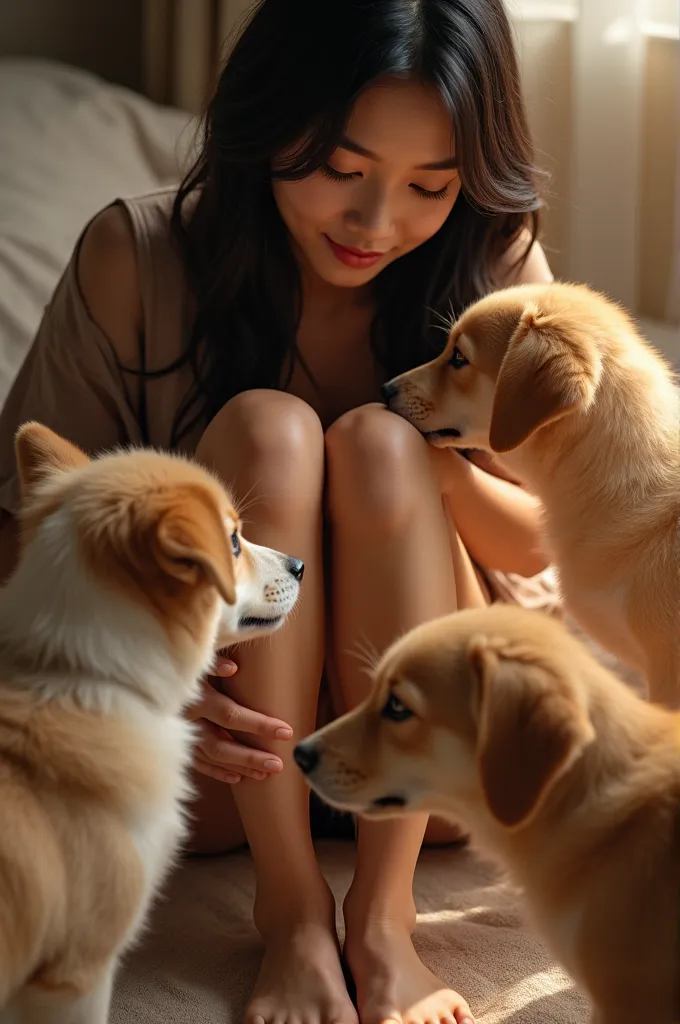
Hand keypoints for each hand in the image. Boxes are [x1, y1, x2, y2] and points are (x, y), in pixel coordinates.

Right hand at [186, 655, 293, 783]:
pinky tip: (236, 777)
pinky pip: (196, 761)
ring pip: (211, 757)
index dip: (259, 725)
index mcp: (195, 698)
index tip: (286, 732)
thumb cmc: (175, 656)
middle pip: (222, 745)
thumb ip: (212, 661)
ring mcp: (178, 732)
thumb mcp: (193, 653)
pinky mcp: (174, 739)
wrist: (145, 667)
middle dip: (251, 757)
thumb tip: (233, 668)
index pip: (231, 716)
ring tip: (265, 774)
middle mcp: (187, 719)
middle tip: (277, 765)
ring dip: (238, 766)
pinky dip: (216, 771)